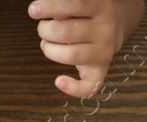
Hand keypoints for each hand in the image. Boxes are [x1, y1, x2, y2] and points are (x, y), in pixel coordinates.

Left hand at [30, 0, 145, 97]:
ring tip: (45, 43)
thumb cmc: (85, 14)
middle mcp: (105, 29)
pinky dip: (72, 88)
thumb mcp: (79, 3)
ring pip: (71, 55)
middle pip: (66, 32)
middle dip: (45, 30)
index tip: (33, 10)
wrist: (114, 27)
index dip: (50, 8)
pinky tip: (59, 81)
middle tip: (43, 28)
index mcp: (100, 7)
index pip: (75, 5)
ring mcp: (104, 52)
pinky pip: (89, 86)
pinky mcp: (100, 70)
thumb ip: (62, 5)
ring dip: (49, 50)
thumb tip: (39, 10)